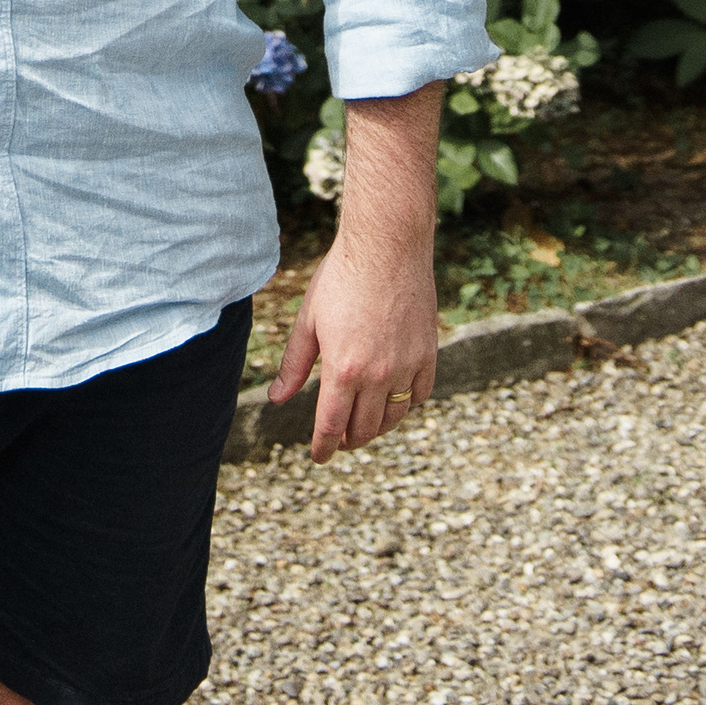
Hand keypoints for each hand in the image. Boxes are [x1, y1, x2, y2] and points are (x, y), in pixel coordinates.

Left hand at [271, 226, 439, 461]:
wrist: (386, 247)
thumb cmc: (341, 278)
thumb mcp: (308, 320)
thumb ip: (294, 364)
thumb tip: (277, 398)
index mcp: (343, 370)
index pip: (331, 426)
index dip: (323, 447)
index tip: (318, 456)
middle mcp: (378, 375)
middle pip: (364, 428)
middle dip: (348, 440)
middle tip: (339, 440)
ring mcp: (407, 366)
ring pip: (394, 417)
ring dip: (377, 428)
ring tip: (364, 425)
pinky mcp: (428, 354)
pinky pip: (419, 394)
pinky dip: (406, 403)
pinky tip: (394, 399)